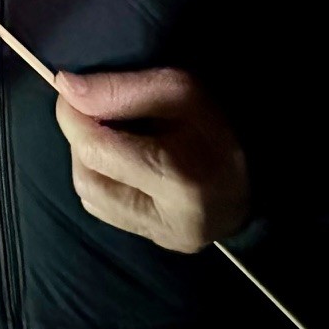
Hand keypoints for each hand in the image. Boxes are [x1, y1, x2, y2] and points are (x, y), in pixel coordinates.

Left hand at [54, 67, 248, 252]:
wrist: (264, 170)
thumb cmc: (224, 124)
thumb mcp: (182, 90)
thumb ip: (122, 89)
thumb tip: (64, 86)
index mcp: (181, 179)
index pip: (97, 149)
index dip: (74, 115)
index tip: (72, 88)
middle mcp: (168, 220)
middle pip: (88, 176)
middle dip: (81, 138)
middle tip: (98, 110)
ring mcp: (162, 238)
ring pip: (91, 195)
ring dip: (89, 158)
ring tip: (115, 134)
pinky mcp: (157, 242)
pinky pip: (104, 208)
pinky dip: (102, 177)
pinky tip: (125, 160)